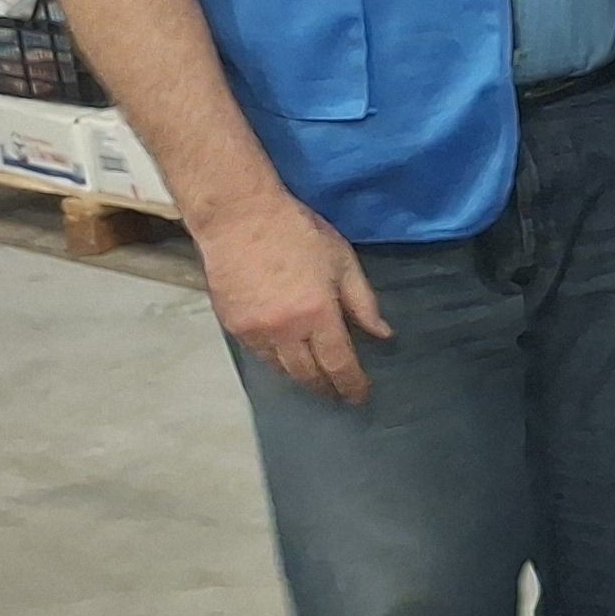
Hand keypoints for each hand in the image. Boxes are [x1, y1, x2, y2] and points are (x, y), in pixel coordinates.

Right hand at [198, 193, 393, 404]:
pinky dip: (276, 362)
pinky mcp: (232, 326)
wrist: (238, 218)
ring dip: (300, 378)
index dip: (352, 385)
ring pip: (280, 369)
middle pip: (307, 374)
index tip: (360, 397)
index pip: (339, 363)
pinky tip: (287, 359)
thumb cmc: (297, 232)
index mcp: (317, 314)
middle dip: (326, 387)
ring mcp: (254, 331)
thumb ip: (363, 302)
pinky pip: (259, 355)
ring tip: (316, 381)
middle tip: (339, 394)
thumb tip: (382, 335)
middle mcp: (285, 330)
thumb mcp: (342, 261)